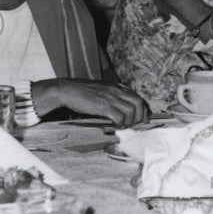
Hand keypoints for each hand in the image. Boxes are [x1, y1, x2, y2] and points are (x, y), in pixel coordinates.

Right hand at [34, 78, 149, 126]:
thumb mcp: (102, 89)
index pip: (137, 97)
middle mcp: (117, 91)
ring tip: (125, 125)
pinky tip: (116, 126)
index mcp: (117, 87)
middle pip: (138, 103)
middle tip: (137, 124)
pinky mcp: (103, 106)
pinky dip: (121, 124)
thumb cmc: (83, 92)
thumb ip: (112, 94)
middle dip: (140, 116)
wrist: (68, 90)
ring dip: (130, 121)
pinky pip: (119, 117)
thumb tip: (120, 106)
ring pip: (131, 111)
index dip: (143, 109)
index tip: (143, 118)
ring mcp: (111, 98)